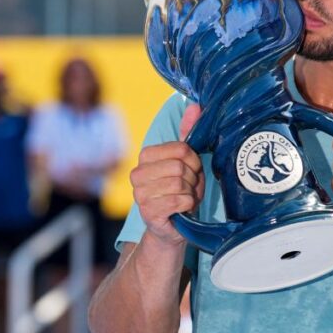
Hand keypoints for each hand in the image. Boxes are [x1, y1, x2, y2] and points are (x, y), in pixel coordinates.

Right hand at [129, 104, 204, 246]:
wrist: (172, 226)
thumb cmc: (180, 191)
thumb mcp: (186, 161)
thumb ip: (188, 133)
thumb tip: (195, 105)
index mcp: (145, 157)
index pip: (181, 149)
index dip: (194, 161)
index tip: (193, 170)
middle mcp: (137, 174)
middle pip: (180, 167)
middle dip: (193, 179)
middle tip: (189, 187)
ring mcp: (140, 194)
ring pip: (179, 184)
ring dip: (191, 193)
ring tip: (185, 198)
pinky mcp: (148, 212)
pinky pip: (179, 201)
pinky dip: (188, 204)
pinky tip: (183, 208)